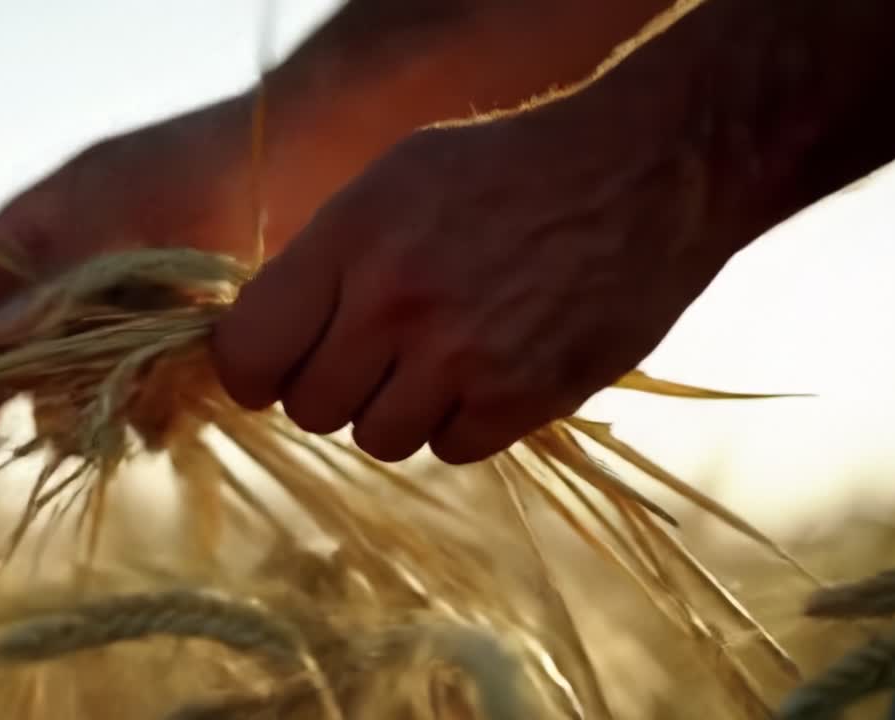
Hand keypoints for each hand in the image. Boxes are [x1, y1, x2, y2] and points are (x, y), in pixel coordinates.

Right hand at [0, 97, 264, 487]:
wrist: (292, 172)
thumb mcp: (110, 221)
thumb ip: (49, 291)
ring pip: (65, 401)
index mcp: (22, 243)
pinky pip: (137, 410)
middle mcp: (58, 293)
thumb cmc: (190, 174)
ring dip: (77, 421)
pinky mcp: (167, 357)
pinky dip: (148, 417)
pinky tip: (179, 407)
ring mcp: (112, 327)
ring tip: (122, 414)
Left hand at [212, 88, 737, 464]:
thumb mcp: (393, 181)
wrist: (644, 172)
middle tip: (372, 351)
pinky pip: (450, 450)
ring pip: (377, 440)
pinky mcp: (523, 400)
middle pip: (311, 408)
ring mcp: (461, 359)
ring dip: (396, 409)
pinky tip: (487, 372)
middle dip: (330, 386)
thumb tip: (269, 335)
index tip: (269, 368)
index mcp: (351, 240)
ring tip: (437, 357)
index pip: (250, 351)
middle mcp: (396, 305)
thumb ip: (324, 259)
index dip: (251, 370)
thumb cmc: (507, 169)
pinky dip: (460, 423)